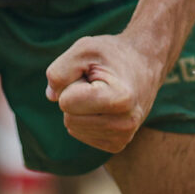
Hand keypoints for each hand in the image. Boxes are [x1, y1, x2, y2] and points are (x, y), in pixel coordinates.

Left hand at [45, 34, 160, 152]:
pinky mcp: (117, 144)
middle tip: (96, 82)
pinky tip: (104, 106)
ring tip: (102, 92)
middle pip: (68, 118)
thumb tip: (51, 96)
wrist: (143, 63)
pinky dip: (86, 117)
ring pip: (73, 127)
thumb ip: (60, 70)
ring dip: (81, 107)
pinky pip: (80, 133)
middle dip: (75, 96)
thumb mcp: (83, 49)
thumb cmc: (111, 54)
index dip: (72, 83)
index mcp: (120, 99)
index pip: (66, 102)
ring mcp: (123, 137)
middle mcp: (125, 124)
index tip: (93, 74)